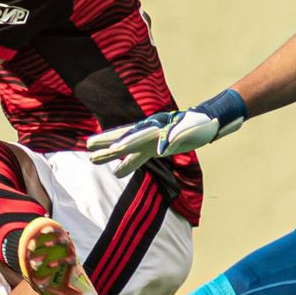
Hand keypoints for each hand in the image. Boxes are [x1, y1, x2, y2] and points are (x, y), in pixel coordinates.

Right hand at [87, 90, 245, 177]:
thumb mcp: (192, 129)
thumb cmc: (200, 124)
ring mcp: (151, 140)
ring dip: (111, 153)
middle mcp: (150, 132)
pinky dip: (128, 165)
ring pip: (127, 147)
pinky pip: (138, 157)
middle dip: (107, 142)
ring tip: (92, 159)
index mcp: (158, 127)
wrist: (206, 121)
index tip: (112, 150)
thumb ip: (176, 136)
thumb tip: (162, 149)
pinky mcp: (155, 148)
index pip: (137, 135)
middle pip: (124, 136)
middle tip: (88, 147)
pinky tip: (117, 173)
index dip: (124, 143)